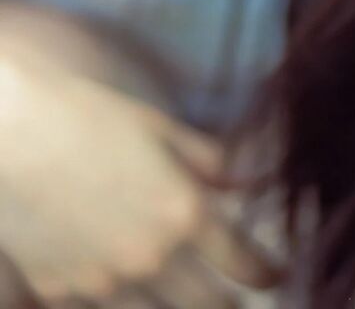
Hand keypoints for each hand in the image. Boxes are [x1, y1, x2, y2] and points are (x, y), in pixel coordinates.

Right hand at [0, 7, 279, 305]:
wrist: (13, 131)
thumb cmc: (89, 117)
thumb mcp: (160, 128)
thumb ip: (207, 162)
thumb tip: (242, 182)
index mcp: (183, 212)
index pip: (243, 261)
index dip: (266, 271)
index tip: (275, 272)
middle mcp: (151, 257)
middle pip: (210, 307)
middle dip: (231, 306)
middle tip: (238, 302)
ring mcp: (104, 283)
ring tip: (188, 299)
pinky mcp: (61, 293)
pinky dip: (123, 306)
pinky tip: (128, 295)